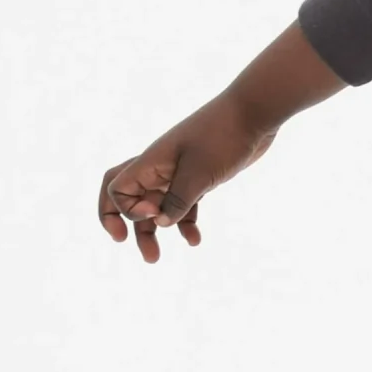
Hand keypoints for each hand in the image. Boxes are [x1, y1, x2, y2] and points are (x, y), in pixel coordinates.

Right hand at [98, 95, 275, 262]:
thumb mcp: (200, 174)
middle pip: (127, 196)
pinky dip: (183, 222)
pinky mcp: (199, 177)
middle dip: (123, 221)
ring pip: (155, 204)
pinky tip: (194, 240)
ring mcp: (178, 171)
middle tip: (124, 243)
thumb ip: (177, 201)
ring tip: (154, 258)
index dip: (127, 209)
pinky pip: (182, 204)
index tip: (156, 212)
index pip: (117, 189)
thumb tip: (159, 224)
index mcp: (151, 162)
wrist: (254, 113)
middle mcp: (159, 167)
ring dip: (152, 230)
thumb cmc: (224, 137)